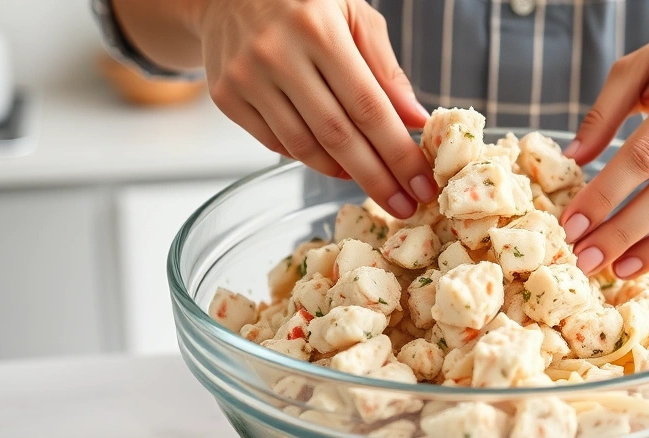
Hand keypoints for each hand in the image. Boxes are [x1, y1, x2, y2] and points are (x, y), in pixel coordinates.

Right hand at [196, 0, 436, 217]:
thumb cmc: (303, 2)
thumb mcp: (353, 16)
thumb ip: (386, 68)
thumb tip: (416, 120)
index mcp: (318, 29)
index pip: (368, 106)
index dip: (398, 152)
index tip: (422, 185)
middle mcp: (278, 54)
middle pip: (338, 135)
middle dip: (377, 178)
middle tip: (405, 206)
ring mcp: (246, 78)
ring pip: (305, 147)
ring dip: (345, 173)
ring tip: (374, 184)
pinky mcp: (226, 97)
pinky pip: (277, 144)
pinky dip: (310, 159)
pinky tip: (336, 163)